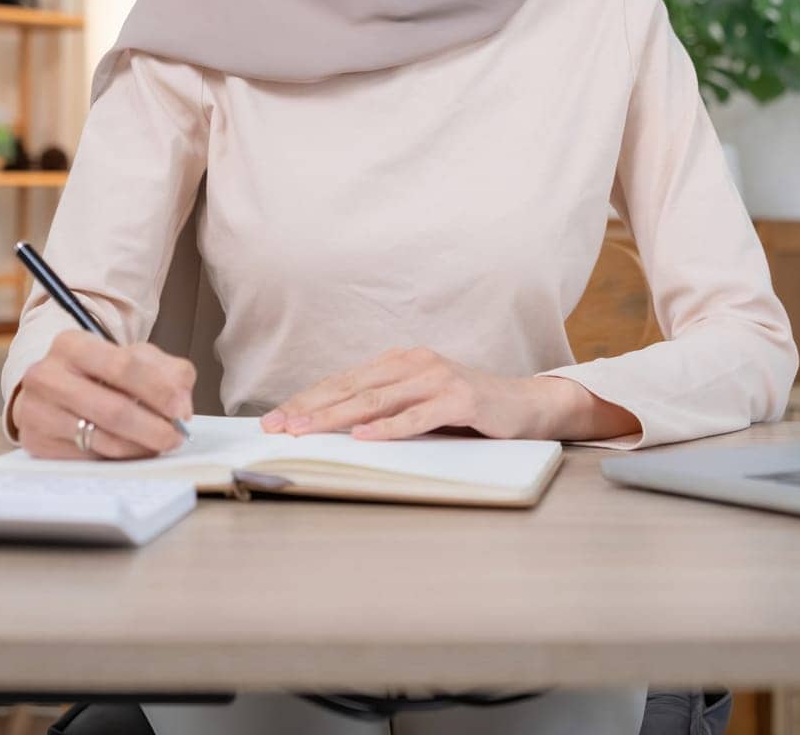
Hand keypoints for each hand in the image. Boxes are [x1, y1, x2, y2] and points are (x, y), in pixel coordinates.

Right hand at [11, 330, 195, 458]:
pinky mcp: (36, 443)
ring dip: (139, 447)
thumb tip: (182, 405)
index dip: (157, 390)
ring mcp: (36, 412)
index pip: (121, 366)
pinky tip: (132, 450)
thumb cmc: (100, 371)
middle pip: (112, 409)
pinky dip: (117, 458)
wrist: (53, 388)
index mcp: (71, 344)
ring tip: (158, 444)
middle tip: (176, 437)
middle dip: (152, 428)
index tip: (180, 410)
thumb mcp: (134, 357)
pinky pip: (87, 459)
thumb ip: (168, 371)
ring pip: (101, 439)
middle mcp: (46, 376)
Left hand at [258, 346, 560, 440]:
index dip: (307, 399)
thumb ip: (386, 408)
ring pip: (377, 400)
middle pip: (352, 388)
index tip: (274, 419)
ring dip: (336, 418)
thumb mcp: (420, 404)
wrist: (525, 405)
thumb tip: (335, 430)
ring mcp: (437, 378)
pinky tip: (363, 437)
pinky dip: (387, 428)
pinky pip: (416, 416)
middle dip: (310, 408)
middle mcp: (414, 363)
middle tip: (276, 426)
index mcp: (399, 362)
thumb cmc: (468, 409)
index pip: (343, 381)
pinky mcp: (459, 398)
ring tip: (305, 431)